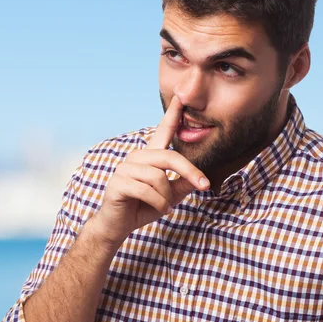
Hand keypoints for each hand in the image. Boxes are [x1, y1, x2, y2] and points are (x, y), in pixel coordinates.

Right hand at [91, 96, 209, 250]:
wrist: (118, 226)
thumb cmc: (143, 207)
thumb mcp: (170, 196)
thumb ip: (183, 184)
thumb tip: (202, 179)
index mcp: (150, 156)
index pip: (163, 131)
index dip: (172, 114)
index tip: (180, 96)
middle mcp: (137, 157)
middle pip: (170, 157)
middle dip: (190, 172)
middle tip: (204, 186)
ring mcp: (125, 168)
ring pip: (159, 177)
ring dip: (167, 196)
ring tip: (166, 206)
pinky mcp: (118, 182)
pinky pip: (147, 190)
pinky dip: (159, 203)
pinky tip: (159, 209)